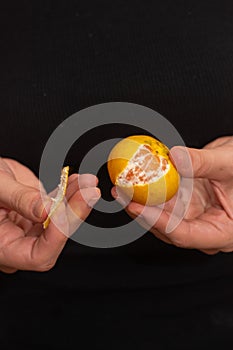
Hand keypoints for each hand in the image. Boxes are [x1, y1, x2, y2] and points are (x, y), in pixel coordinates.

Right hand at [0, 158, 99, 272]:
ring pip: (61, 222)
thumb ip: (20, 200)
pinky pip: (57, 208)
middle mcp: (19, 243)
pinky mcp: (38, 215)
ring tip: (87, 182)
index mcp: (2, 247)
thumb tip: (48, 211)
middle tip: (90, 191)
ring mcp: (30, 229)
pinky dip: (69, 193)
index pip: (37, 255)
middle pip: (55, 238)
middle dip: (74, 213)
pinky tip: (78, 180)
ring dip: (76, 200)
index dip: (57, 236)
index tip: (68, 210)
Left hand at [113, 136, 232, 253]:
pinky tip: (135, 183)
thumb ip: (204, 162)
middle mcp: (206, 229)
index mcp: (223, 232)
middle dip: (141, 212)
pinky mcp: (186, 207)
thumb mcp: (230, 164)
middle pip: (167, 228)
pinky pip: (163, 204)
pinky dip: (149, 193)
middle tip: (122, 194)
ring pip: (162, 217)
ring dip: (141, 202)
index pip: (185, 234)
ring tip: (121, 187)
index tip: (136, 206)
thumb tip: (176, 158)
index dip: (157, 222)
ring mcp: (194, 219)